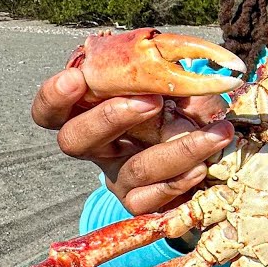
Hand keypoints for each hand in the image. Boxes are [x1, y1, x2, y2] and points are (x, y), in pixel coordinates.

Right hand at [31, 66, 232, 214]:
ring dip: (179, 149)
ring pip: (135, 169)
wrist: (207, 159)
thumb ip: (167, 72)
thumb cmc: (180, 109)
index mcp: (90, 113)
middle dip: (109, 118)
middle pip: (75, 140)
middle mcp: (97, 148)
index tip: (76, 78)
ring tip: (217, 133)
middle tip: (152, 101)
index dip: (54, 97)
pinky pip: (151, 198)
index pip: (49, 110)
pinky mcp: (139, 203)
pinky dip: (181, 181)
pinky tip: (203, 166)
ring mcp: (116, 178)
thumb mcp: (171, 85)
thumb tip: (181, 62)